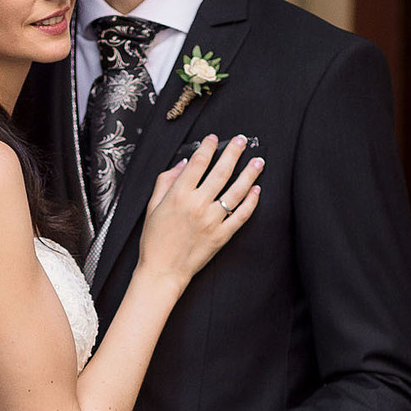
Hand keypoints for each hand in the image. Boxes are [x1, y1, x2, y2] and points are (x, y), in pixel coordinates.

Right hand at [136, 133, 261, 295]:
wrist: (162, 271)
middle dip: (233, 152)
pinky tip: (256, 189)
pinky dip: (251, 201)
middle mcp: (197, 205)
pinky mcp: (221, 236)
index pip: (198, 162)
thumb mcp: (152, 206)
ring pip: (236, 191)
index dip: (208, 147)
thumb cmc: (154, 240)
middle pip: (221, 171)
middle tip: (242, 140)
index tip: (214, 139)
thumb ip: (166, 181)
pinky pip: (241, 215)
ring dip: (249, 173)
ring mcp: (211, 221)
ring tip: (258, 161)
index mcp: (178, 195)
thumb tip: (184, 163)